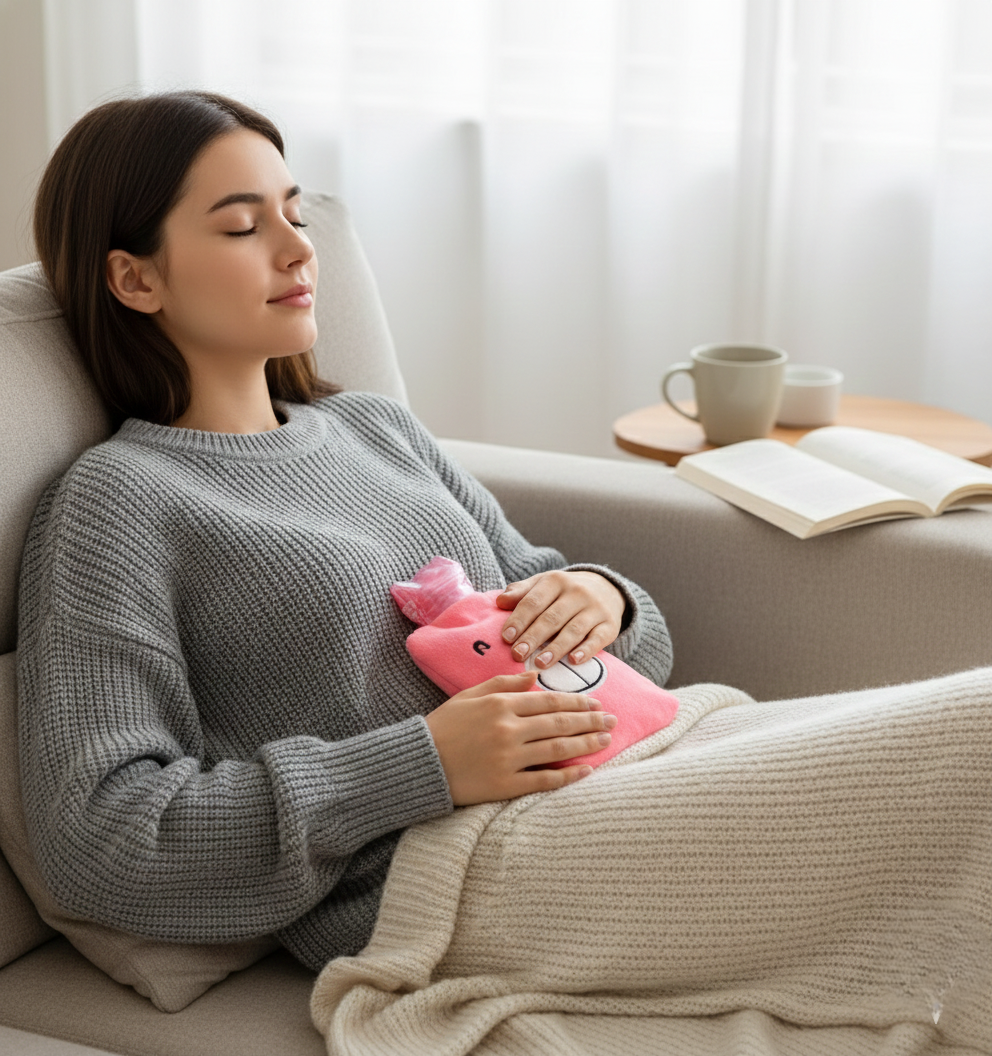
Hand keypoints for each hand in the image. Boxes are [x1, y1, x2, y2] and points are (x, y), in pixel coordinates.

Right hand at [424, 671, 616, 804]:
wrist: (419, 763)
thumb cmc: (443, 726)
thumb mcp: (469, 695)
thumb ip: (502, 683)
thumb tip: (534, 676)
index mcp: (501, 704)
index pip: (549, 700)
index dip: (576, 701)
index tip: (596, 703)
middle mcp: (509, 729)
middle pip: (560, 722)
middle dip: (590, 720)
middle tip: (612, 720)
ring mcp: (509, 758)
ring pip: (558, 747)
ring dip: (586, 743)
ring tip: (606, 740)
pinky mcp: (505, 784)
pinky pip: (544, 779)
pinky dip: (568, 775)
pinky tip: (587, 770)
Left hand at [495, 570, 625, 670]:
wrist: (606, 588)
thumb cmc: (564, 591)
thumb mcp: (543, 584)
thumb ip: (521, 593)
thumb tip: (500, 601)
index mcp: (556, 581)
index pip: (534, 601)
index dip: (519, 620)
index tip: (506, 637)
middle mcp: (577, 592)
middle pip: (552, 618)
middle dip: (533, 637)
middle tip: (517, 655)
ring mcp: (595, 609)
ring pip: (573, 630)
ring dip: (556, 648)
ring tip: (540, 663)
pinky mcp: (610, 625)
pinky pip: (597, 639)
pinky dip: (586, 651)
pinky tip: (573, 661)